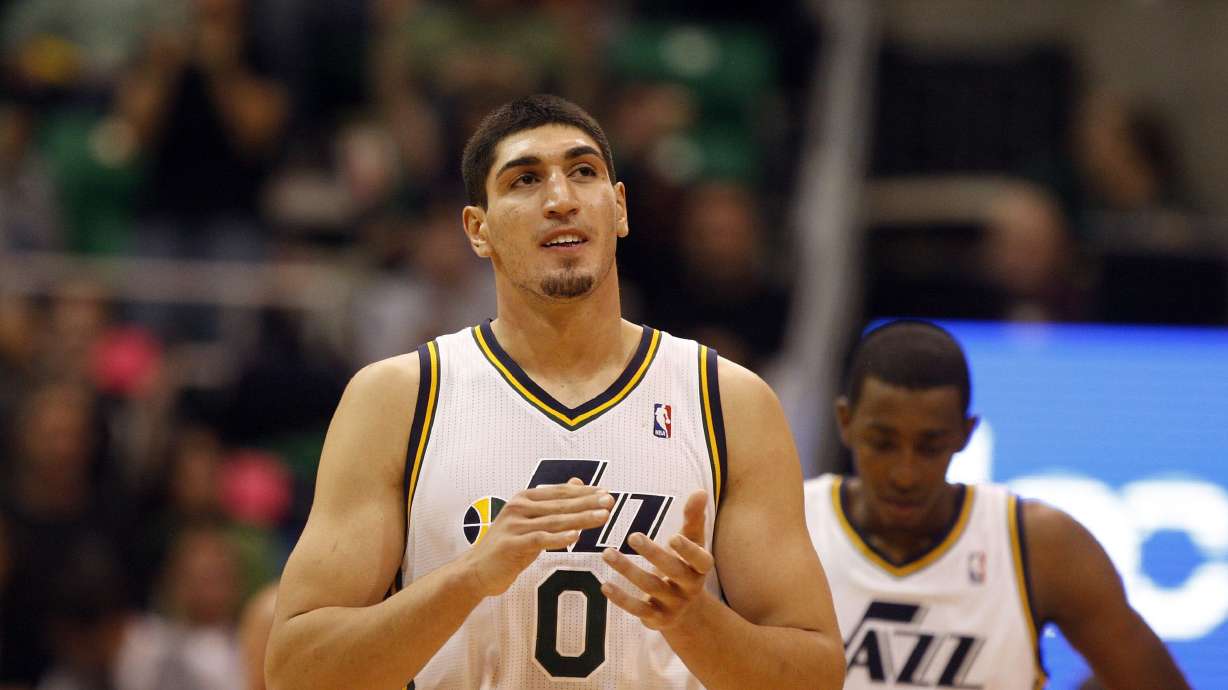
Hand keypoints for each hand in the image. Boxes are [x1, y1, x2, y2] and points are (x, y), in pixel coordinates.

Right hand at [463, 478, 612, 596]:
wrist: (476, 571)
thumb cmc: (507, 546)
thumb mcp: (530, 521)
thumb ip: (553, 504)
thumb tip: (577, 482)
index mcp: (524, 498)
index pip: (560, 492)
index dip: (584, 492)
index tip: (606, 493)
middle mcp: (518, 507)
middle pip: (560, 504)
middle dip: (588, 502)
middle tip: (610, 501)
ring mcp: (514, 525)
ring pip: (554, 520)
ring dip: (581, 518)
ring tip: (603, 517)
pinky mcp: (512, 544)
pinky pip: (540, 540)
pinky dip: (558, 537)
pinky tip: (576, 536)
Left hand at [601, 490, 713, 630]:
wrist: (687, 610)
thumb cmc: (686, 564)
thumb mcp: (693, 542)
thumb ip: (694, 518)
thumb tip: (700, 491)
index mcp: (701, 568)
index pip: (700, 560)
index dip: (688, 551)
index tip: (673, 537)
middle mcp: (690, 588)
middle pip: (673, 571)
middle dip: (653, 554)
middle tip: (633, 535)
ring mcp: (673, 605)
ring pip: (650, 587)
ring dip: (628, 570)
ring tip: (607, 553)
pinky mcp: (656, 618)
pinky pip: (638, 609)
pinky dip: (621, 598)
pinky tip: (604, 585)